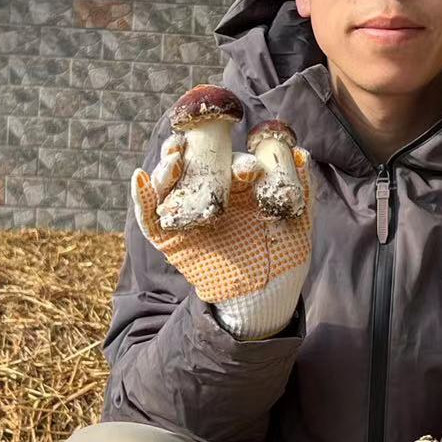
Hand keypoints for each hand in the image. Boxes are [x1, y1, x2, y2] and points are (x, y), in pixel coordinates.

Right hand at [132, 131, 313, 338]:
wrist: (262, 296)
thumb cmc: (282, 256)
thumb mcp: (297, 222)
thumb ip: (300, 189)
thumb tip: (301, 152)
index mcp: (237, 186)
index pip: (230, 161)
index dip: (236, 160)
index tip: (249, 170)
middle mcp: (210, 194)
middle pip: (193, 165)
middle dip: (190, 151)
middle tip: (190, 144)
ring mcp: (187, 213)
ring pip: (169, 184)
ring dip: (165, 167)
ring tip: (171, 158)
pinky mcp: (169, 236)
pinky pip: (150, 215)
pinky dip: (142, 196)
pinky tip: (141, 178)